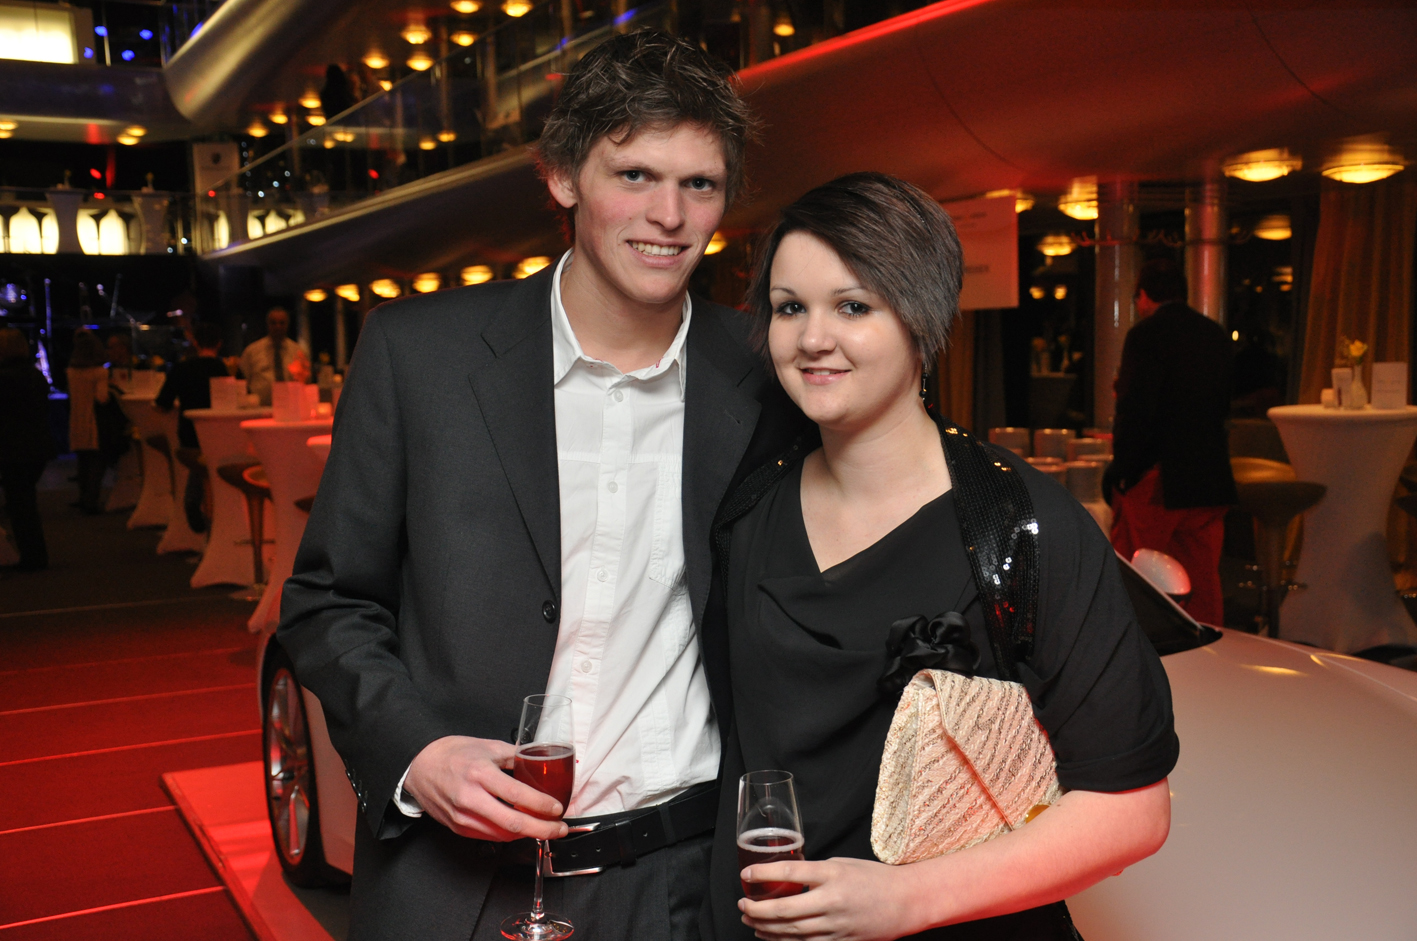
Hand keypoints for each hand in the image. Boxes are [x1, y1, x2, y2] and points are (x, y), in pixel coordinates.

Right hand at [403, 735, 569, 841]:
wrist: (419, 766)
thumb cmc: (452, 754)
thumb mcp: (487, 746)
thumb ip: (516, 755)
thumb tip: (541, 761)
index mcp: (480, 773)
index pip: (517, 794)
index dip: (541, 805)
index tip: (557, 808)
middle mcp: (470, 798)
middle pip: (512, 823)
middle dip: (542, 829)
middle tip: (559, 828)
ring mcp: (462, 816)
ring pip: (502, 835)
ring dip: (527, 834)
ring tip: (544, 828)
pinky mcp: (458, 827)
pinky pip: (489, 837)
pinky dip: (508, 835)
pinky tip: (520, 828)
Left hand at [739, 857, 923, 940]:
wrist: (905, 902)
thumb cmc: (875, 879)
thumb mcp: (843, 864)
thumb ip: (816, 872)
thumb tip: (789, 879)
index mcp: (832, 874)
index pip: (789, 873)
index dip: (763, 874)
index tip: (746, 874)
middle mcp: (832, 900)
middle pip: (784, 909)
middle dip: (757, 909)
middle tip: (742, 905)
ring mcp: (836, 924)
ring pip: (791, 931)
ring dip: (765, 928)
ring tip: (750, 922)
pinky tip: (771, 937)